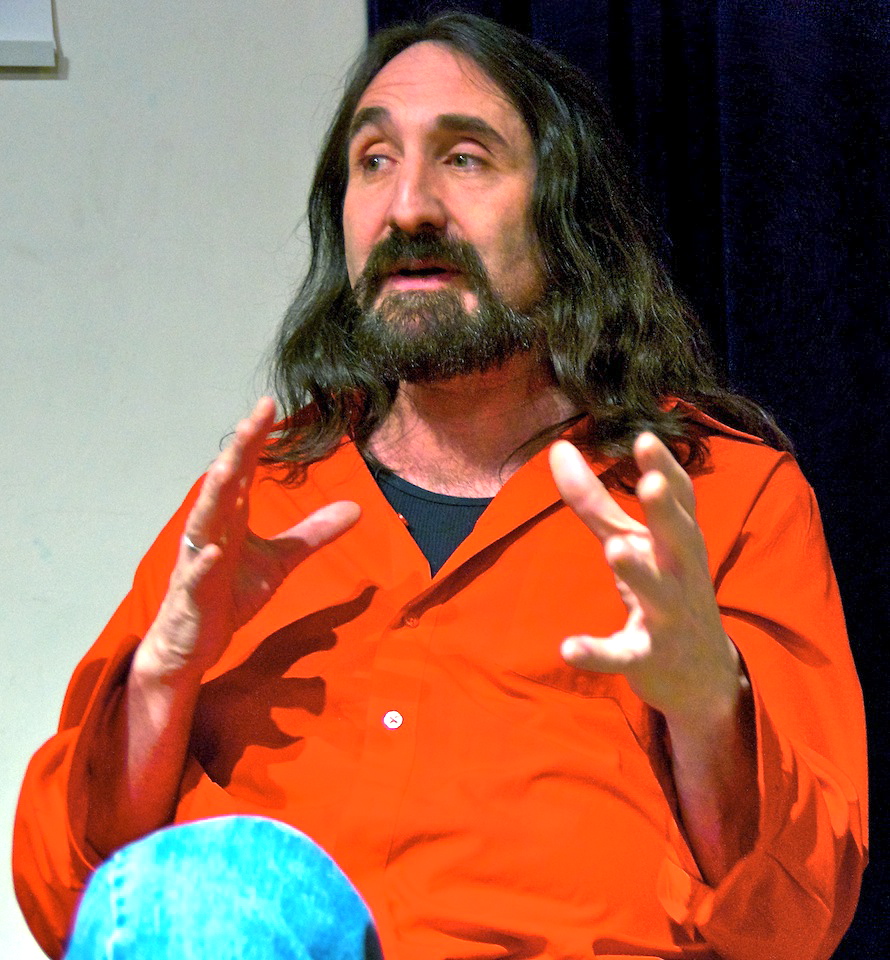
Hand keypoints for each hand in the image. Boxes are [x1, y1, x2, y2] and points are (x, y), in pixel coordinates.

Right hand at [137, 398, 359, 680]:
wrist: (194, 641)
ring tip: (226, 467)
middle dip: (237, 452)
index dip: (254, 440)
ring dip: (214, 495)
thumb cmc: (229, 594)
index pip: (243, 471)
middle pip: (223, 485)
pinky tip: (215, 549)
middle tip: (252, 419)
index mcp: (231, 518)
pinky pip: (196, 575)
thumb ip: (313, 534)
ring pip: (203, 522)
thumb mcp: (280, 562)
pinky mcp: (192, 594)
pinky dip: (204, 562)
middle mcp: (211, 531)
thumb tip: (357, 508)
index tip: (268, 405)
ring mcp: (198, 561)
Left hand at [548, 433, 740, 723]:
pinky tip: (568, 647)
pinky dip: (597, 652)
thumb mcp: (633, 542)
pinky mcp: (648, 659)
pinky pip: (623, 656)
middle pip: (680, 540)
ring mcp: (669, 619)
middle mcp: (681, 575)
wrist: (702, 676)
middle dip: (667, 512)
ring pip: (657, 594)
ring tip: (616, 549)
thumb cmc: (665, 590)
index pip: (681, 501)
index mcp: (679, 543)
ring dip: (639, 573)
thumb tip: (559, 448)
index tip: (646, 438)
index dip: (667, 469)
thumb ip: (595, 500)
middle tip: (651, 484)